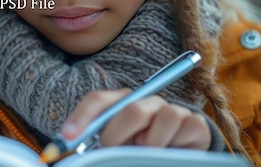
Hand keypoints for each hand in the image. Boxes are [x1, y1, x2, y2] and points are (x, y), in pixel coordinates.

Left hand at [61, 89, 210, 149]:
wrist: (175, 160)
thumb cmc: (136, 153)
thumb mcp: (114, 147)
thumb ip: (96, 143)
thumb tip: (71, 143)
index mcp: (121, 103)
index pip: (98, 100)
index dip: (82, 116)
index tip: (67, 137)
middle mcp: (145, 101)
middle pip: (131, 108)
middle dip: (117, 134)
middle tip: (111, 150)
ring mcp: (171, 110)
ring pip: (163, 115)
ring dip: (150, 141)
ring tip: (146, 153)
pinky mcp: (194, 122)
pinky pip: (185, 124)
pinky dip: (174, 142)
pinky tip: (170, 151)